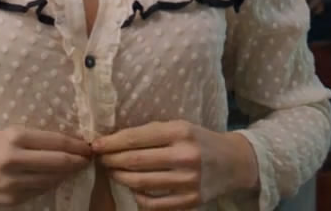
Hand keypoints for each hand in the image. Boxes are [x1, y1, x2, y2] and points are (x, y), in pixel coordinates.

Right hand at [0, 127, 91, 205]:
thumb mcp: (2, 135)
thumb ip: (31, 141)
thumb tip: (64, 145)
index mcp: (12, 138)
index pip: (56, 142)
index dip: (76, 145)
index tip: (87, 145)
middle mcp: (13, 160)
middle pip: (59, 162)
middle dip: (78, 160)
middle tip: (88, 158)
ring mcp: (12, 184)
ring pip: (51, 180)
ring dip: (66, 174)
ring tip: (74, 168)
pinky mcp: (9, 201)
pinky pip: (38, 192)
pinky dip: (49, 184)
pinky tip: (53, 179)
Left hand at [94, 121, 257, 209]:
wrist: (234, 162)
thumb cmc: (201, 141)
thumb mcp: (182, 127)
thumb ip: (153, 133)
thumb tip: (115, 140)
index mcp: (181, 132)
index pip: (137, 138)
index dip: (112, 142)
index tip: (96, 145)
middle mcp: (185, 156)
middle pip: (135, 161)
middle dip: (111, 160)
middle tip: (101, 159)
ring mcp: (188, 181)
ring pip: (140, 183)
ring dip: (120, 178)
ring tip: (113, 172)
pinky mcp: (190, 201)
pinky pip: (153, 203)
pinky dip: (137, 196)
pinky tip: (133, 188)